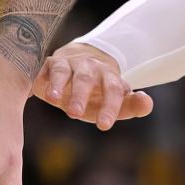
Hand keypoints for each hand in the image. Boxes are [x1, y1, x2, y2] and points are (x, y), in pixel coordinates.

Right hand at [33, 43, 153, 129]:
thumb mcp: (114, 101)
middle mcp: (89, 68)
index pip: (112, 91)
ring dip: (58, 84)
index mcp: (109, 77)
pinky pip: (46, 68)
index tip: (104, 125)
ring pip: (64, 72)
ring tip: (53, 99)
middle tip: (75, 113)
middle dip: (80, 95)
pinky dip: (42, 78)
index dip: (109, 107)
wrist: (79, 59)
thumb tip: (148, 103)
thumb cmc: (98, 91)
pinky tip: (37, 90)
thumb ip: (131, 106)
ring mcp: (69, 64)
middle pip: (86, 80)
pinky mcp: (51, 63)